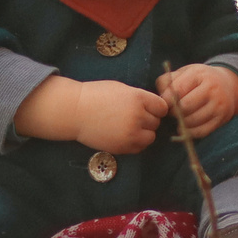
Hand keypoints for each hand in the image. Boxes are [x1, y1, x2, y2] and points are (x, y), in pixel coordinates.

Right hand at [15, 76, 164, 152]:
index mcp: (138, 98)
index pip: (162, 107)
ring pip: (150, 137)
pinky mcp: (122, 147)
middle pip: (156, 122)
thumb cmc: (96, 96)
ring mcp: (130, 133)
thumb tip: (156, 108)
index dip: (156, 108)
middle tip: (132, 116)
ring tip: (129, 127)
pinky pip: (139, 147)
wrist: (75, 111)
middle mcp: (137, 116)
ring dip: (143, 133)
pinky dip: (135, 143)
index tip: (148, 108)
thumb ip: (140, 98)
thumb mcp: (122, 89)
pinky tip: (124, 135)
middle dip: (148, 120)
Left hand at [158, 63, 237, 138]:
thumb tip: (161, 99)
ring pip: (193, 120)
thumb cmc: (199, 79)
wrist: (228, 84)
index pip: (178, 90)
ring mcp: (219, 104)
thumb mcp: (185, 72)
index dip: (167, 100)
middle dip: (174, 112)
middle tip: (171, 112)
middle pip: (185, 107)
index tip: (164, 104)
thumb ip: (168, 81)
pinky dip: (190, 132)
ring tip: (179, 118)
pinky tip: (185, 128)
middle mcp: (212, 88)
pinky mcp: (222, 118)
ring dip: (181, 123)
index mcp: (199, 74)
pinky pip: (202, 131)